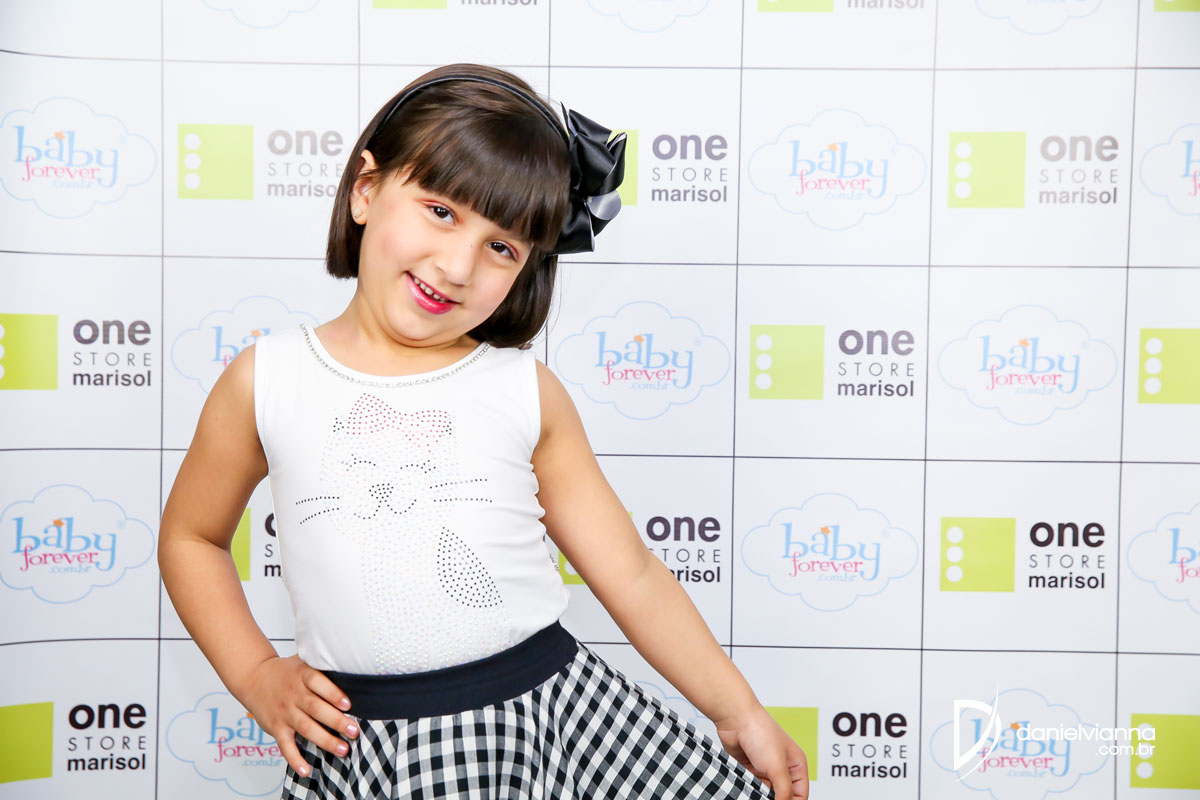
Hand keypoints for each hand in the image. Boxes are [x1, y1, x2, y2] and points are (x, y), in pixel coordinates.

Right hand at [238, 655, 359, 776]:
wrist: (254, 677)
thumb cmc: (287, 671)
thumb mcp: (304, 661)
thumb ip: (323, 667)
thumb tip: (355, 668)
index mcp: (303, 675)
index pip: (318, 683)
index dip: (333, 694)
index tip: (348, 704)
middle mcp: (294, 694)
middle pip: (316, 708)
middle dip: (336, 721)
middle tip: (354, 731)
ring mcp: (285, 712)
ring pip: (306, 728)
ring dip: (325, 740)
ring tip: (343, 749)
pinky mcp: (276, 727)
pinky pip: (285, 745)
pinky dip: (295, 759)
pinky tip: (306, 770)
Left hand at [715, 706, 808, 799]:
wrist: (735, 719)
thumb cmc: (760, 733)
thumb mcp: (777, 766)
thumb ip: (783, 791)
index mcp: (796, 765)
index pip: (800, 795)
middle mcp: (782, 768)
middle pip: (782, 796)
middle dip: (773, 799)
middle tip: (762, 797)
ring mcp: (765, 768)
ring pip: (765, 793)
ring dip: (759, 795)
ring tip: (753, 791)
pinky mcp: (750, 769)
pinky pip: (752, 787)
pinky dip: (749, 790)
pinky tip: (746, 789)